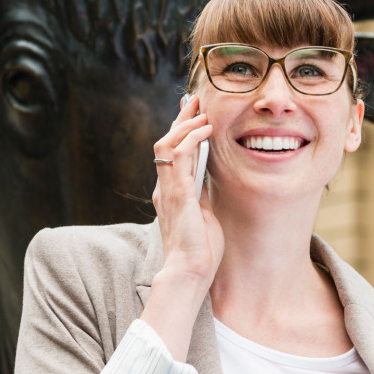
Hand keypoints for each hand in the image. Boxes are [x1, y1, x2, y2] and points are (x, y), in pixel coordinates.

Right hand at [151, 95, 222, 289]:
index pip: (172, 154)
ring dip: (185, 124)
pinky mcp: (178, 194)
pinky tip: (205, 129)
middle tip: (195, 101)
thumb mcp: (204, 216)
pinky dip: (191, 138)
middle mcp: (164, 188)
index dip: (181, 131)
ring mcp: (168, 190)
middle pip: (166, 142)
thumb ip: (202, 195)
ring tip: (201, 111)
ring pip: (167, 143)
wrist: (190, 273)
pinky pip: (179, 156)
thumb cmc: (199, 252)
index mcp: (170, 194)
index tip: (193, 114)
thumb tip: (209, 177)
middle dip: (180, 119)